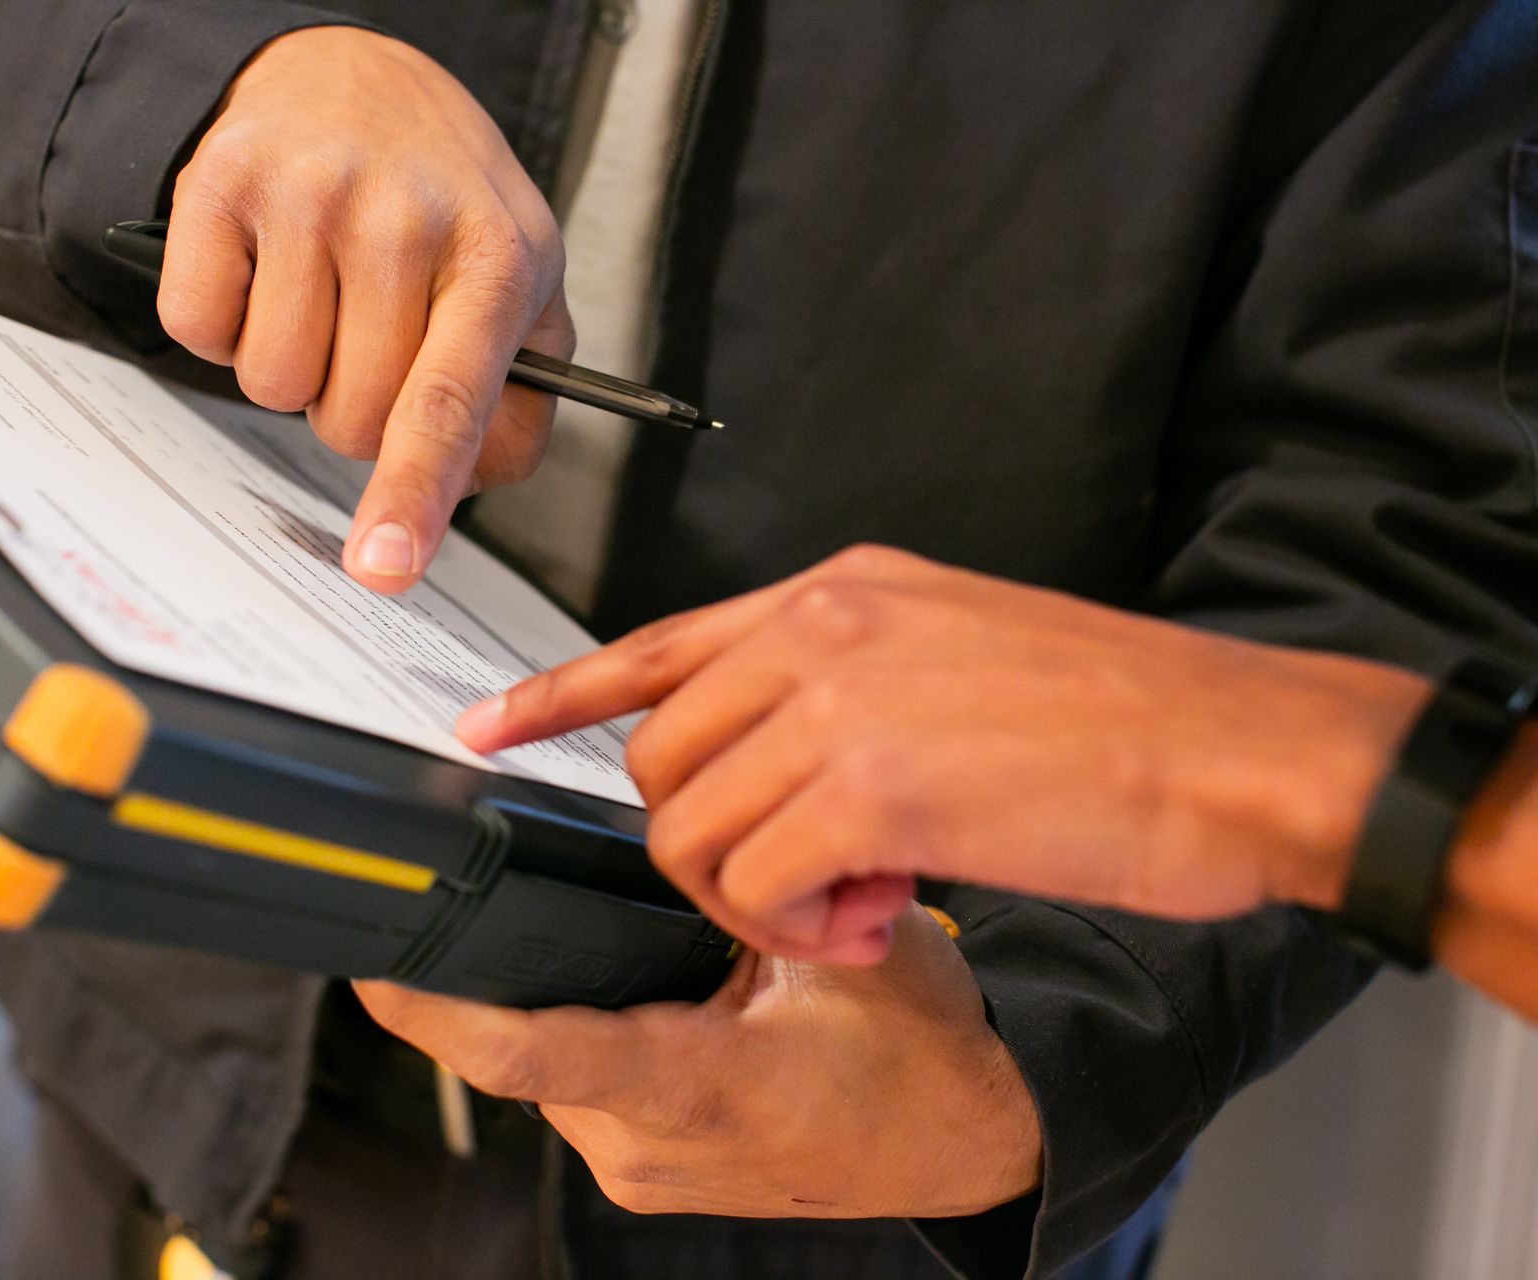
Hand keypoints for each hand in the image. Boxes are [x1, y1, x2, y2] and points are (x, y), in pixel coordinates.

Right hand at [161, 27, 571, 590]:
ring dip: (290, 365)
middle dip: (353, 409)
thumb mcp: (518, 283)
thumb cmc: (442, 199)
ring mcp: (306, 195)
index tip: (386, 565)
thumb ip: (515, 402)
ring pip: (270, 383)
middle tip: (370, 332)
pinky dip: (223, 324)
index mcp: (496, 257)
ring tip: (321, 292)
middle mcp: (401, 219)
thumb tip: (459, 490)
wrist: (353, 74)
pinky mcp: (218, 184)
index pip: (447, 401)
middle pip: (347, 420)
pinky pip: (196, 330)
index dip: (412, 493)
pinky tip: (264, 268)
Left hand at [356, 904, 1041, 1218]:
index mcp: (695, 1089)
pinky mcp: (649, 1164)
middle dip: (489, 973)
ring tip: (584, 931)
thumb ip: (738, 891)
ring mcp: (645, 1165)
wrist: (972, 1138)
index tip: (372, 964)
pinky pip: (576, 1088)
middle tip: (472, 894)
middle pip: (516, 1048)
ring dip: (539, 1000)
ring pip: (542, 1068)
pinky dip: (576, 1027)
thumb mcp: (839, 947)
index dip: (434, 1010)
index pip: (529, 1054)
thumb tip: (658, 830)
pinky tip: (617, 979)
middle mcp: (650, 1145)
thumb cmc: (922, 1052)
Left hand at [456, 545, 1428, 961]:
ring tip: (854, 906)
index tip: (489, 729)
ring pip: (692, 828)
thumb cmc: (1123, 715)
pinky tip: (877, 920)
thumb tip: (774, 748)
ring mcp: (838, 701)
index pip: (658, 639)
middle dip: (700, 843)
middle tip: (798, 884)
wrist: (1242, 749)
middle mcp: (821, 628)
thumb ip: (846, 678)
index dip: (560, 693)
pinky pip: (755, 884)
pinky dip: (799, 927)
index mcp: (841, 590)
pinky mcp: (869, 788)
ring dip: (755, 897)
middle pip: (659, 756)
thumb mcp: (958, 646)